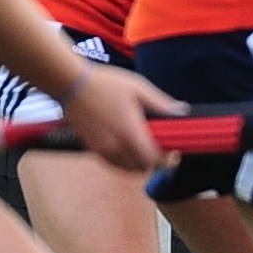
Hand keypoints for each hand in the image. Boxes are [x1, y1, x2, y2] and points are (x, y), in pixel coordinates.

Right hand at [64, 64, 185, 174]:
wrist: (70, 84)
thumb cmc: (105, 83)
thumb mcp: (138, 88)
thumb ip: (161, 103)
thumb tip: (182, 111)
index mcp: (130, 133)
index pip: (154, 160)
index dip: (167, 160)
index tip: (174, 151)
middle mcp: (115, 146)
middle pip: (142, 168)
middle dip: (154, 162)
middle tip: (161, 149)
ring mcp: (101, 149)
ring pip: (126, 169)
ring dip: (138, 164)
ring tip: (144, 149)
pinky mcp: (90, 148)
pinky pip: (112, 164)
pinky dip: (123, 163)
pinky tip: (128, 149)